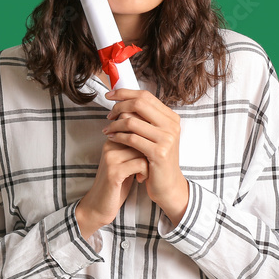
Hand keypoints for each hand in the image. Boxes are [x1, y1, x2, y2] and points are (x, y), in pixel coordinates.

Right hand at [76, 137, 148, 238]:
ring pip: (142, 149)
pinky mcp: (114, 172)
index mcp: (111, 140)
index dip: (146, 139)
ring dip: (149, 162)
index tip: (149, 154)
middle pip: (140, 136)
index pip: (134, 126)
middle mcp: (109, 146)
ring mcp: (110, 158)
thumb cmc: (116, 183)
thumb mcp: (125, 162)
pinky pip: (141, 164)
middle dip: (149, 151)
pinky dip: (145, 172)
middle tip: (148, 165)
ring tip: (144, 173)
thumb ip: (134, 148)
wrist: (99, 205)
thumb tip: (154, 135)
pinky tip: (141, 180)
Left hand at [101, 88, 188, 225]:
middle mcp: (172, 125)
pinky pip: (131, 138)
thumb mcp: (154, 135)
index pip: (145, 96)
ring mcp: (167, 139)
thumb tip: (122, 99)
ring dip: (115, 124)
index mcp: (171, 117)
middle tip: (108, 115)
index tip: (109, 95)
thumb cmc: (156, 159)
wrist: (168, 185)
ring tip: (107, 130)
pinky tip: (111, 139)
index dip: (125, 93)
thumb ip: (144, 118)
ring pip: (132, 122)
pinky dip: (118, 137)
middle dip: (119, 106)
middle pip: (139, 104)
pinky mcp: (158, 153)